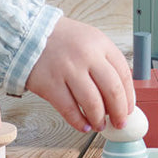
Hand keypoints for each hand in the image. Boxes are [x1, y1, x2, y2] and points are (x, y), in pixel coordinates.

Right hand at [25, 17, 134, 132]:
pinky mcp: (50, 84)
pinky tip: (83, 124)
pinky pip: (70, 110)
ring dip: (99, 120)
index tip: (128, 110)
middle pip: (112, 91)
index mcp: (99, 43)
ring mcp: (68, 70)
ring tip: (99, 125)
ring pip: (93, 104)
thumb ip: (106, 62)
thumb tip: (121, 95)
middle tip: (119, 123)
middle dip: (119, 113)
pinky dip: (79, 122)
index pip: (123, 74)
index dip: (129, 97)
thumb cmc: (61, 39)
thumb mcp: (89, 40)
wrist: (28, 33)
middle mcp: (86, 55)